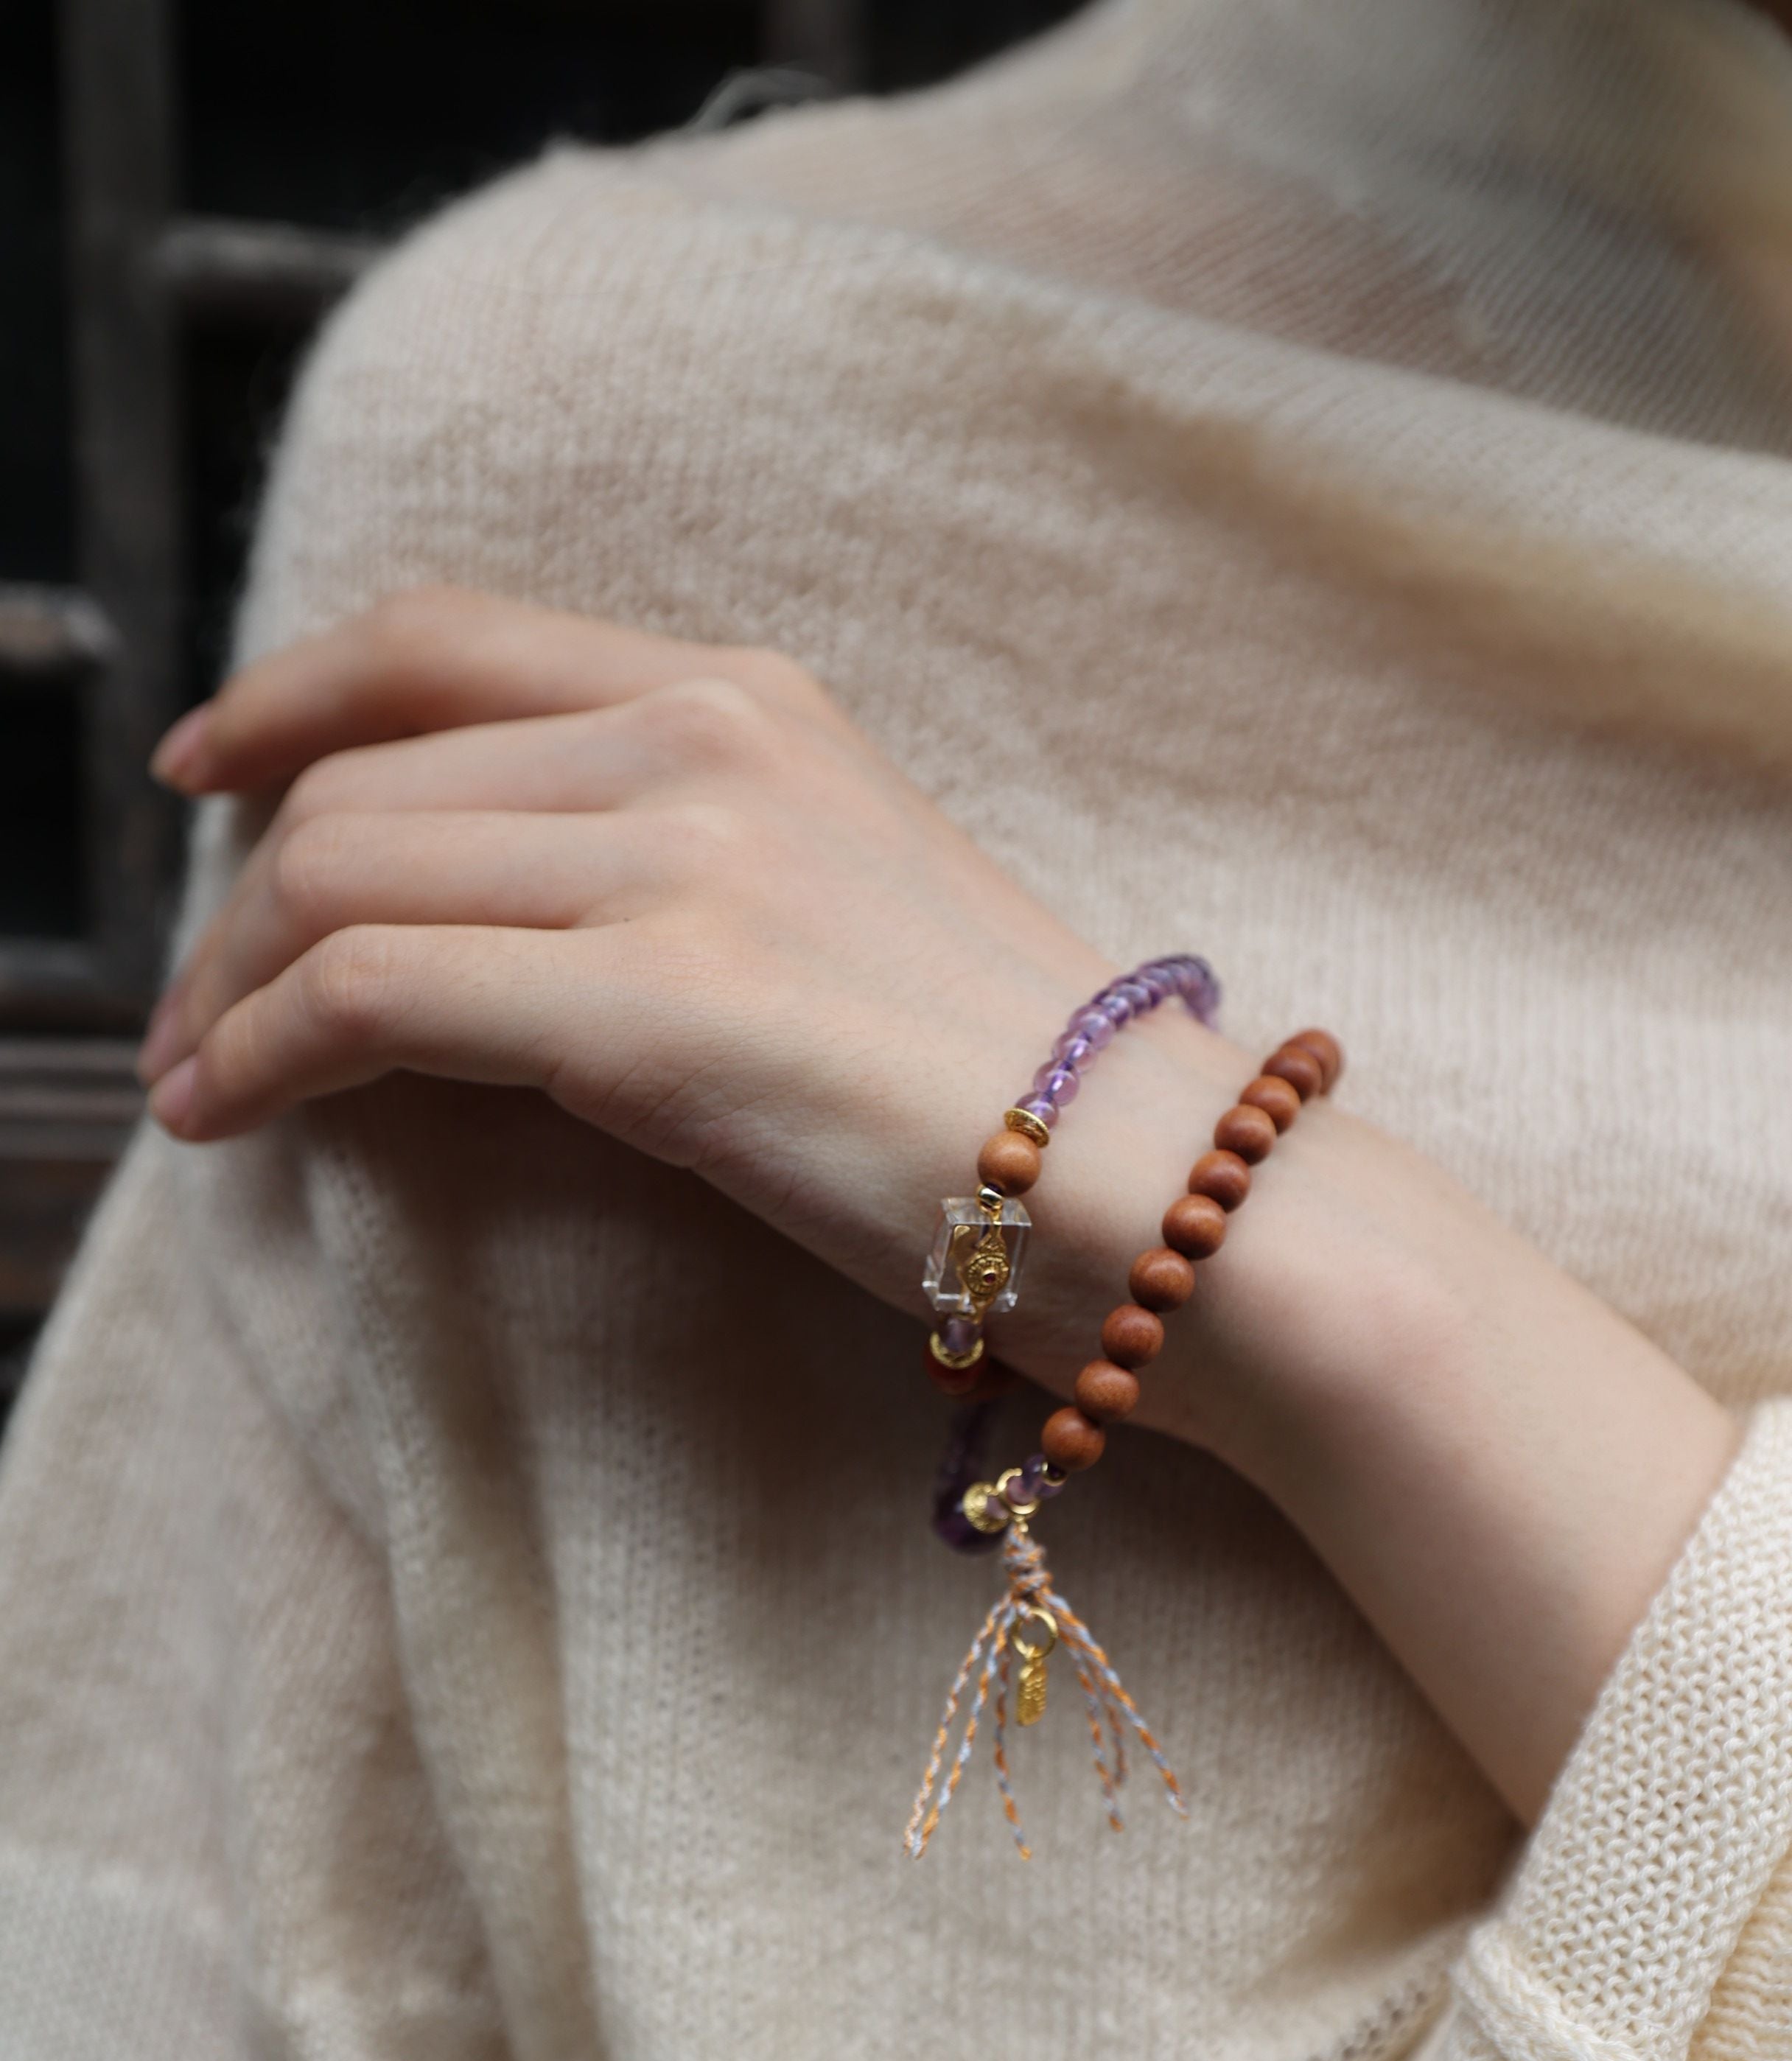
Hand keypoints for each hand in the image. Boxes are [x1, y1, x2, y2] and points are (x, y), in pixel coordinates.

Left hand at [142, 587, 1237, 1351]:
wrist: (1175, 1198)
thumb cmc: (1019, 1094)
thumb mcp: (834, 906)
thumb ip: (677, 859)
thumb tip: (488, 912)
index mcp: (755, 697)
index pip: (446, 640)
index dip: (289, 695)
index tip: (206, 773)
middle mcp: (710, 739)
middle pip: (363, 779)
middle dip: (239, 907)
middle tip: (199, 1022)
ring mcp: (693, 863)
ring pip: (344, 874)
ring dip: (232, 990)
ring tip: (205, 1083)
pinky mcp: (668, 1008)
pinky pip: (374, 992)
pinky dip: (267, 1052)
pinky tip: (236, 1115)